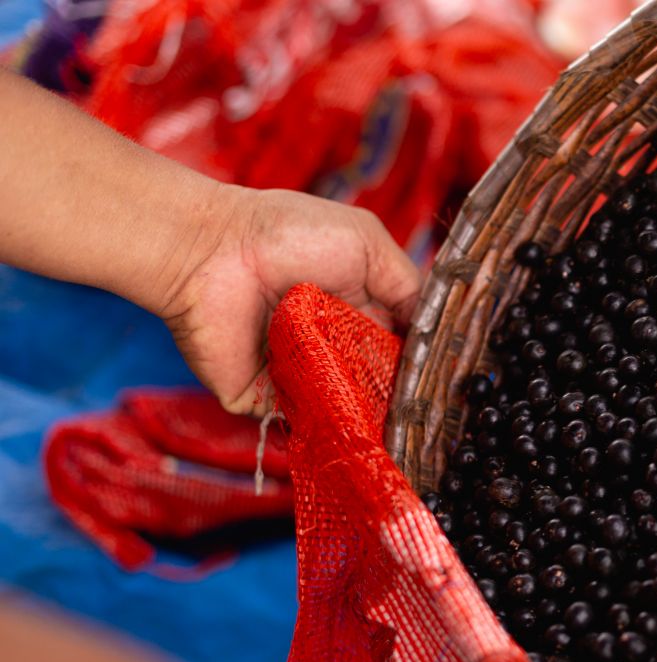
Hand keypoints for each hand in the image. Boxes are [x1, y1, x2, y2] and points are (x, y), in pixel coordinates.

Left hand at [157, 186, 419, 413]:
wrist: (212, 251)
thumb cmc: (287, 234)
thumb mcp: (366, 243)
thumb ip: (406, 285)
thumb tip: (432, 331)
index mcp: (356, 313)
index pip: (398, 351)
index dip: (419, 365)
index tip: (440, 379)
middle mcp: (331, 348)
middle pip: (379, 386)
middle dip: (401, 397)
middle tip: (423, 407)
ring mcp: (301, 378)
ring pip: (349, 412)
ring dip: (373, 416)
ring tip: (397, 420)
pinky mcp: (267, 401)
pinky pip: (307, 424)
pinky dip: (332, 427)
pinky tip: (357, 426)